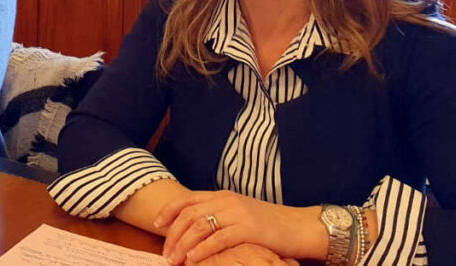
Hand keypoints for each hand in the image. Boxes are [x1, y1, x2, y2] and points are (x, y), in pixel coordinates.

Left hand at [155, 190, 322, 264]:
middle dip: (173, 235)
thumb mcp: (238, 214)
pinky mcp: (249, 229)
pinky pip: (219, 238)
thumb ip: (217, 216)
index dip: (168, 211)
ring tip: (175, 260)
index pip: (187, 199)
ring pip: (200, 226)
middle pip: (189, 215)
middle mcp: (227, 201)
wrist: (298, 226)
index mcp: (222, 196)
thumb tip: (189, 230)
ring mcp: (238, 213)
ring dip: (183, 245)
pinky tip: (193, 259)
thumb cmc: (267, 225)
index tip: (156, 225)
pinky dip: (203, 249)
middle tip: (166, 254)